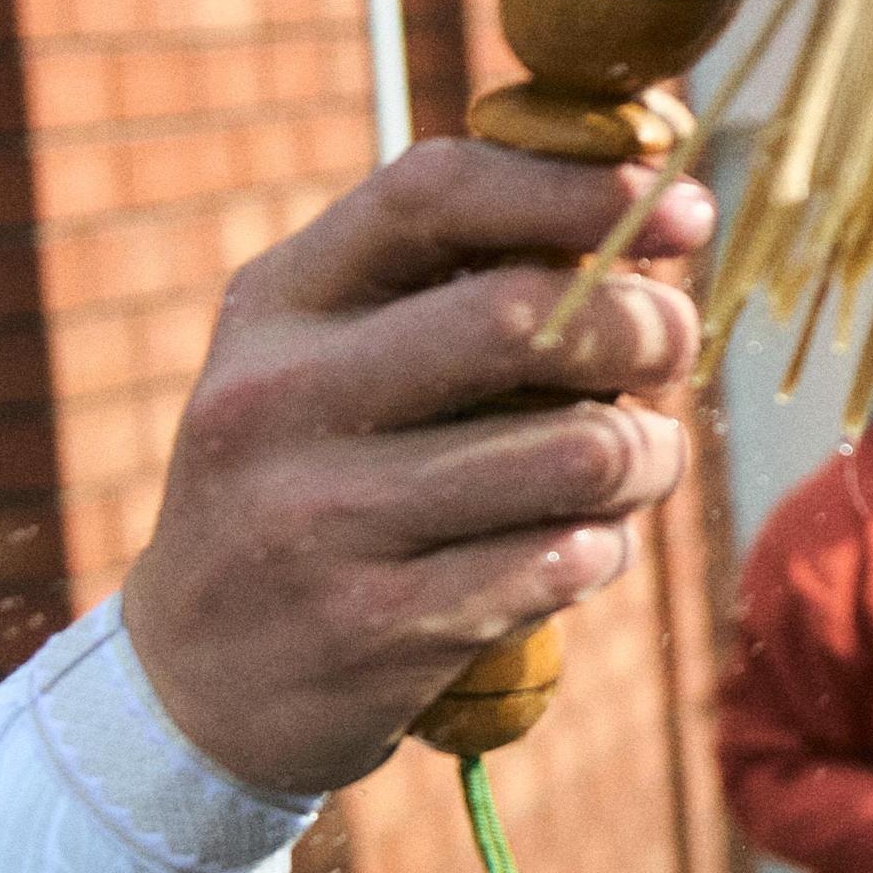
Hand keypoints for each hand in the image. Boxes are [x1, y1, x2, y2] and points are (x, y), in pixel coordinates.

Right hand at [127, 142, 719, 797]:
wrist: (193, 686)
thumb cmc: (302, 493)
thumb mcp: (315, 368)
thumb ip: (438, 290)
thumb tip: (639, 217)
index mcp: (276, 305)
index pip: (432, 192)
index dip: (575, 186)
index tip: (679, 206)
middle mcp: (282, 399)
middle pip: (523, 317)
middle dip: (642, 325)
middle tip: (674, 346)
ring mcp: (324, 519)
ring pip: (575, 453)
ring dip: (647, 455)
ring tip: (638, 464)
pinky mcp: (378, 629)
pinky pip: (560, 563)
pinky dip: (604, 550)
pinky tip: (583, 549)